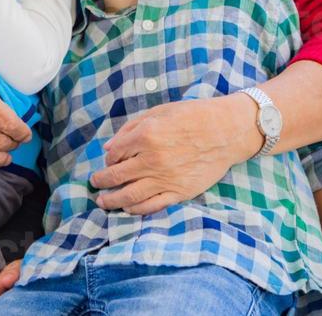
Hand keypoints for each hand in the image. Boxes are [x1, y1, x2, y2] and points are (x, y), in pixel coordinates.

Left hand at [89, 93, 255, 214]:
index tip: (108, 161)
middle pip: (117, 176)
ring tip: (103, 201)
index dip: (108, 158)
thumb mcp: (160, 111)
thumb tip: (109, 147)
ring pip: (129, 195)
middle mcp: (152, 159)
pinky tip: (128, 208)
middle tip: (95, 184)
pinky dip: (135, 209)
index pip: (115, 152)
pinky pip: (151, 206)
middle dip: (101, 181)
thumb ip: (132, 127)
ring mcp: (165, 178)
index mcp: (146, 135)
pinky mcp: (179, 192)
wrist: (227, 131)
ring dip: (112, 200)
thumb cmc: (194, 116)